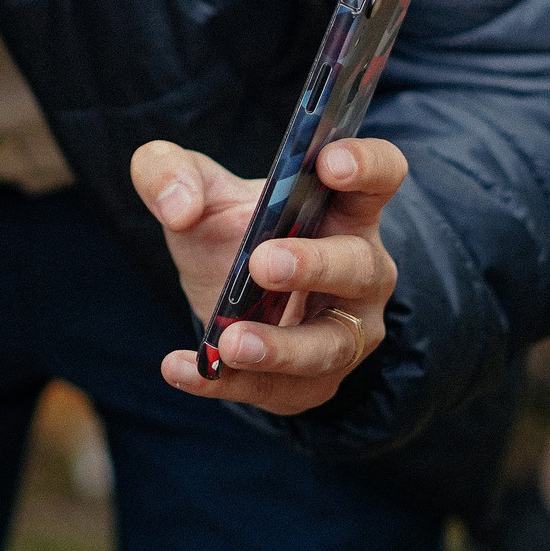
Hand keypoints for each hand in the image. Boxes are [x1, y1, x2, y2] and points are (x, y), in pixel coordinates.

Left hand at [130, 136, 406, 415]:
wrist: (229, 298)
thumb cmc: (230, 229)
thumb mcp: (195, 188)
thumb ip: (168, 170)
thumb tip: (178, 207)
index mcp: (344, 207)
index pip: (380, 175)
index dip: (366, 165)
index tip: (330, 162)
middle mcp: (361, 269)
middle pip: (360, 266)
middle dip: (315, 265)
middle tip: (262, 262)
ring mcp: (344, 331)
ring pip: (331, 344)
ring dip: (282, 345)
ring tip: (231, 341)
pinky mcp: (310, 383)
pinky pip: (276, 388)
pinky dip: (226, 382)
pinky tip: (180, 368)